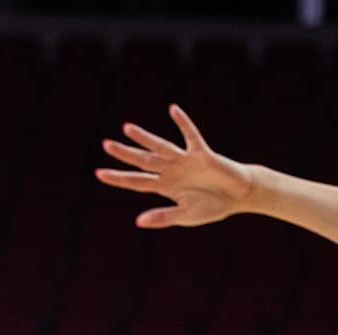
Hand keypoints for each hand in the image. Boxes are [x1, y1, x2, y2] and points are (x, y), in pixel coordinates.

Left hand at [96, 103, 255, 227]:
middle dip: (124, 154)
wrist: (240, 196)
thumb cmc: (212, 206)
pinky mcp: (202, 153)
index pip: (136, 181)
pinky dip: (183, 123)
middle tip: (105, 144)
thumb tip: (138, 221)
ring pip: (160, 146)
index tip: (98, 173)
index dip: (118, 178)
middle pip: (142, 161)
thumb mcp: (186, 215)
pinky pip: (191, 135)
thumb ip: (163, 217)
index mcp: (164, 186)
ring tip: (126, 128)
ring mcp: (185, 160)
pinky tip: (173, 110)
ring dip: (144, 138)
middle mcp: (170, 171)